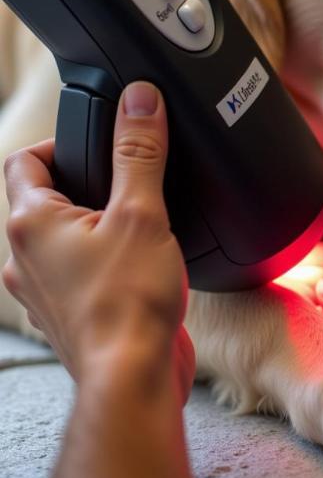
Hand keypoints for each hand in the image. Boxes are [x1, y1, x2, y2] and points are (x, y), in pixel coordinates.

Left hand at [1, 82, 194, 403]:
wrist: (134, 376)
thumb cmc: (129, 304)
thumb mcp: (142, 212)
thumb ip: (139, 152)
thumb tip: (140, 101)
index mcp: (32, 224)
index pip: (24, 162)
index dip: (58, 142)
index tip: (94, 141)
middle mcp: (25, 257)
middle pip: (44, 199)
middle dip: (87, 184)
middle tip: (128, 182)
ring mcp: (43, 289)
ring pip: (61, 237)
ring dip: (94, 223)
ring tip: (137, 224)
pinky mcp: (67, 311)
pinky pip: (76, 269)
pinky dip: (101, 257)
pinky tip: (138, 263)